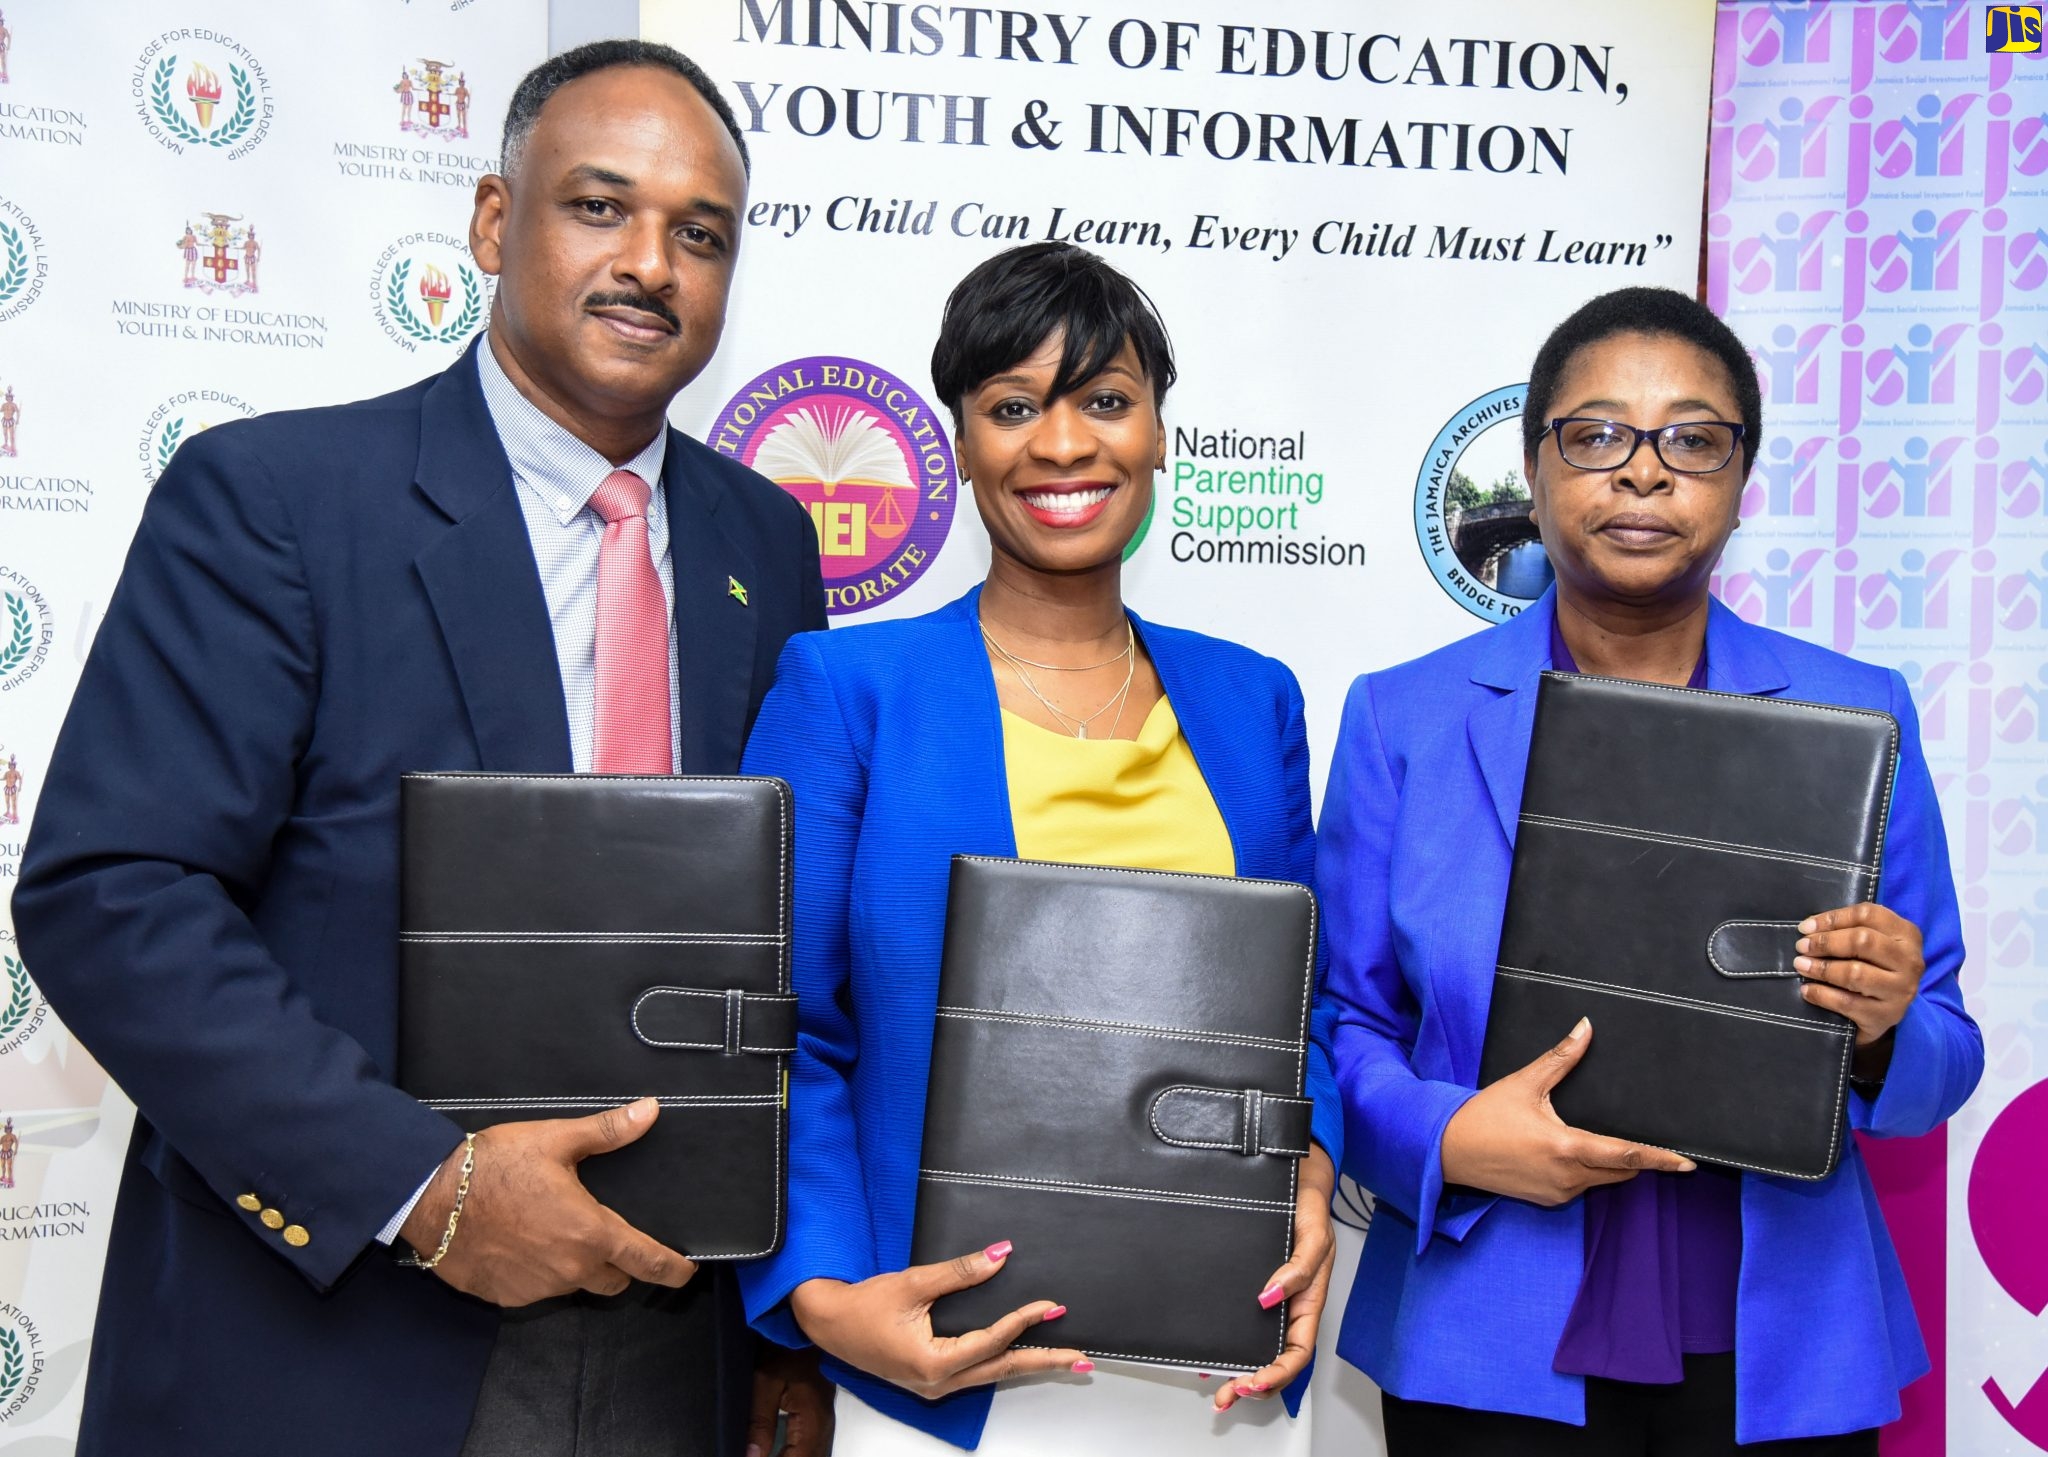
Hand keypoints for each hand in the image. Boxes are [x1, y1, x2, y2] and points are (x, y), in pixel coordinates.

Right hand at [399, 1097, 695, 1305]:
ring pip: (574, 1285)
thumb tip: (652, 1110)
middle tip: (604, 1234)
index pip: (647, 1261)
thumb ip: (608, 1132)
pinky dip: (539, 1272)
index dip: (672, 1270)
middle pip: (613, 1280)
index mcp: (591, 1234)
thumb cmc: (496, 1167)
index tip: (686, 1274)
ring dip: (575, 1266)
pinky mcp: (507, 1297)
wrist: (430, 1199)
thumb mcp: (556, 1140)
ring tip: (553, 1230)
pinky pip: (538, 1289)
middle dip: (618, 1263)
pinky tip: (522, 1244)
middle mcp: (570, 1270)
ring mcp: (538, 1289)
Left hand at [747, 1342, 834, 1456]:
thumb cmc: (785, 1346)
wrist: (801, 1323)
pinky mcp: (820, 1413)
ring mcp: (825, 1419)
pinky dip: (797, 1452)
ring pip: (814, 1455)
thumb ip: (759, 1422)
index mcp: (812, 1419)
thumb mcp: (765, 1381)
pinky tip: (782, 1451)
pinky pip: (812, 1445)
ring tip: (771, 1454)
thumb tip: (752, 1456)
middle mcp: (824, 1424)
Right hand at [788, 1243, 1086, 1399]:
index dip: (1023, 1321)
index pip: (991, 1342)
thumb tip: (1000, 1255)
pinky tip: (1024, 1355)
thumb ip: (960, 1272)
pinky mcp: (931, 1378)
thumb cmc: (862, 1305)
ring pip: (993, 1375)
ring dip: (1029, 1364)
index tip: (1049, 1306)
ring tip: (1065, 1359)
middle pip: (1003, 1370)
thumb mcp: (913, 1282)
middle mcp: (937, 1383)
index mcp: (932, 1363)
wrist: (827, 1321)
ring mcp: (935, 1385)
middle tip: (1081, 1358)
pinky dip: (1005, 1362)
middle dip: (1044, 1361)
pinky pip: (978, 1372)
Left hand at [1213, 1144, 1337, 1411]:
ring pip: (1258, 1347)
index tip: (1254, 1381)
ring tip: (1219, 1388)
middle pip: (1276, 1359)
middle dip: (1255, 1384)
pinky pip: (1242, 1324)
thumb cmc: (1311, 1207)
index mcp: (1308, 1301)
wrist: (1296, 1178)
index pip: (1297, 1351)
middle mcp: (1289, 1306)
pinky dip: (1228, 1345)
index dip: (1278, 1373)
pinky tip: (1211, 1356)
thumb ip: (1299, 1268)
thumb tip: (1269, 1297)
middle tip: (1228, 1394)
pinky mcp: (1253, 1288)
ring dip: (1240, 1373)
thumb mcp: (1313, 1235)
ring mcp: (1272, 1300)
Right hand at [1440, 1018, 1694, 1205]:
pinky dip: (1587, 1172)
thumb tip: (1586, 1028)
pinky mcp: (1548, 1199)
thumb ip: (1561, 1058)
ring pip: (1602, 1181)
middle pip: (1621, 1172)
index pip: (1626, 1156)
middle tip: (1652, 1145)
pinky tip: (1574, 1153)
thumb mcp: (1525, 1083)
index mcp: (1567, 1147)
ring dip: (1610, 1165)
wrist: (1448, 1150)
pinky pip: (1581, 1186)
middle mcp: (1567, 1176)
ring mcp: (1558, 1192)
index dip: (1659, 1159)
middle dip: (1637, 1160)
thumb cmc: (1484, 1116)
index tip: (1686, 1164)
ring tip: (1602, 1141)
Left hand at [1794, 902, 1922, 1047]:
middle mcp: (1910, 961)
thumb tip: (1809, 928)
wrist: (1885, 1012)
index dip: (1833, 918)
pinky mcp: (1887, 1015)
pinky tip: (1807, 990)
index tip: (1806, 927)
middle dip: (1826, 942)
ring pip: (1855, 973)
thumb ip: (1848, 929)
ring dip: (1821, 968)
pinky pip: (1848, 1002)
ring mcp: (1901, 990)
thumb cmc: (1873, 968)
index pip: (1868, 915)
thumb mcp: (1871, 943)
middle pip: (1862, 941)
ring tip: (1801, 966)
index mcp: (1906, 935)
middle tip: (1802, 947)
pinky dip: (1822, 994)